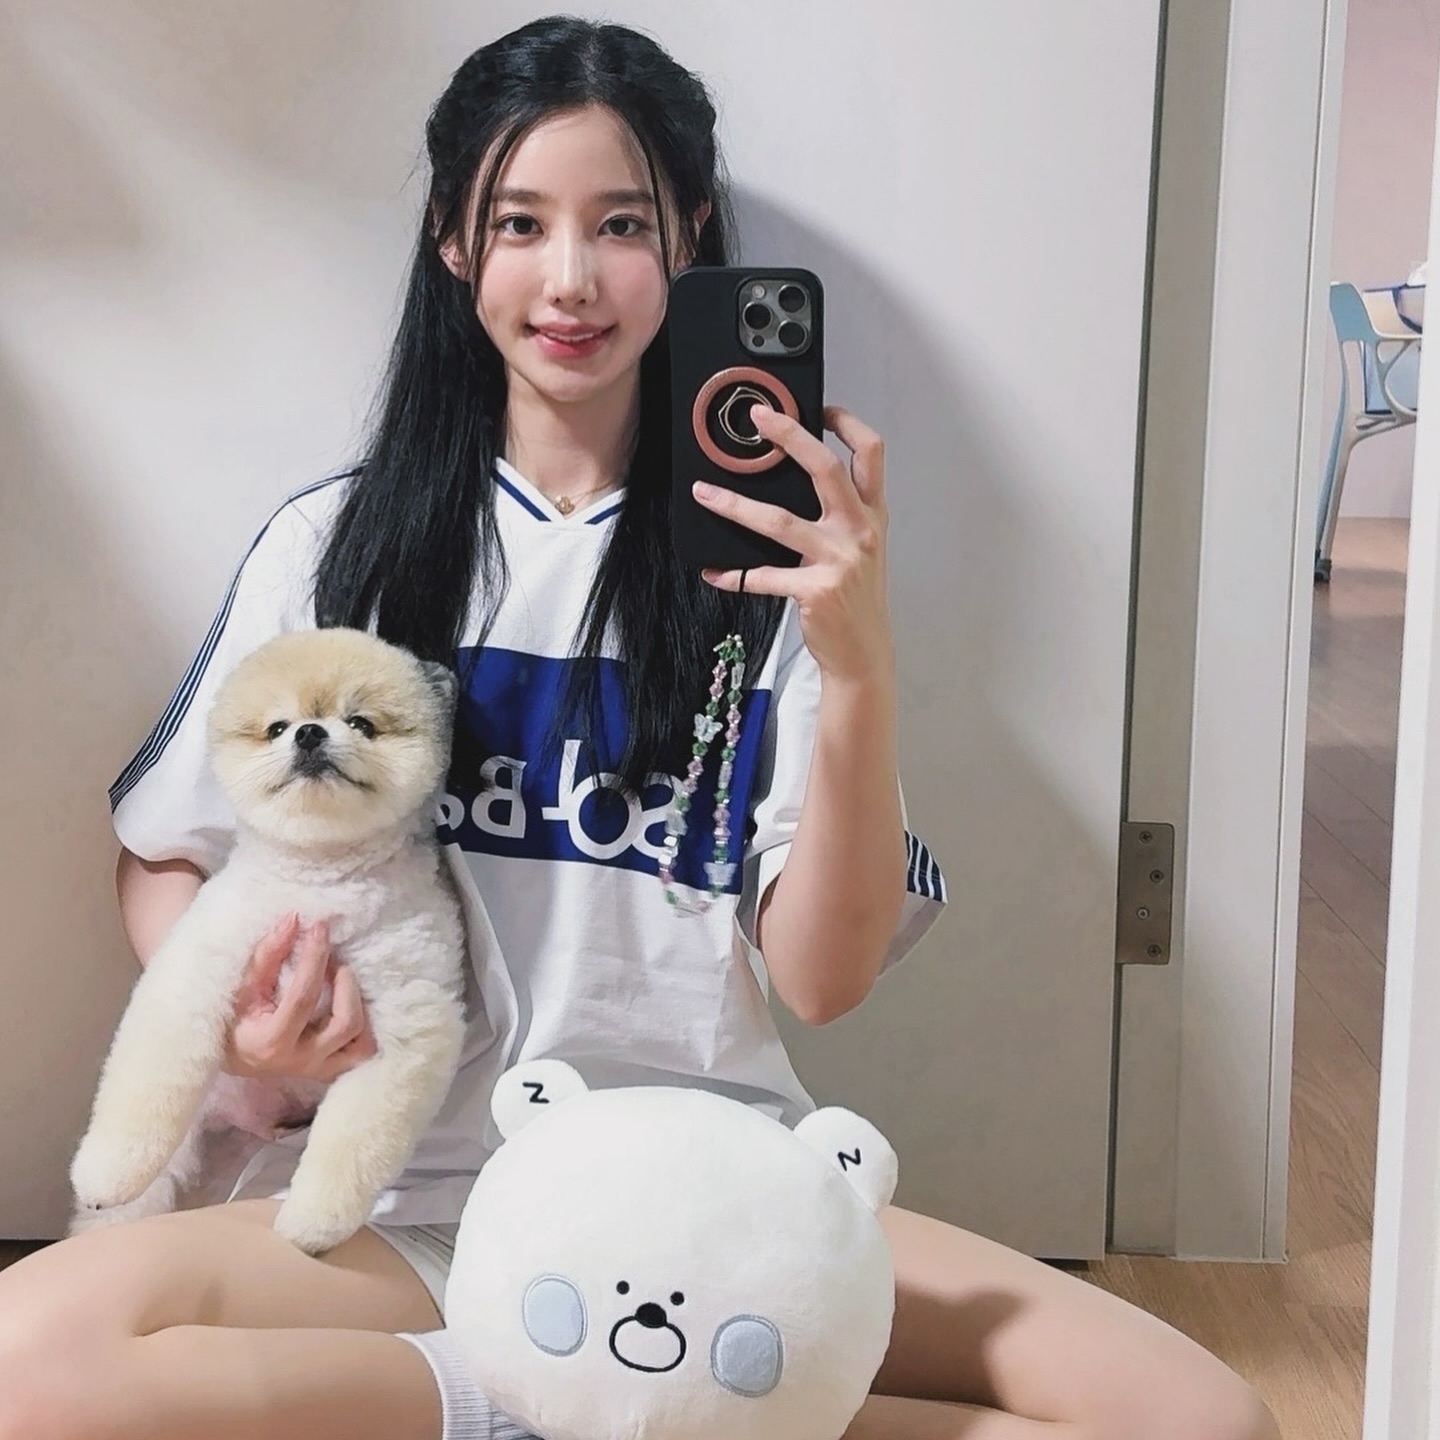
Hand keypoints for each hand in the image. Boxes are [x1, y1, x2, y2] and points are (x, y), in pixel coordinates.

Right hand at [224, 915, 376, 1082]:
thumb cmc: (233, 1017)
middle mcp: (300, 1060)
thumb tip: (295, 920)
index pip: (303, 998)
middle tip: (334, 960)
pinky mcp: (331, 1070)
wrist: (233, 1056)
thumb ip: (269, 954)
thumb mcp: (243, 985)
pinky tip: (349, 1002)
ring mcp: (318, 1069)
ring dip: (359, 1005)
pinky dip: (365, 1027)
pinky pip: (363, 1052)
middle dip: (345, 983)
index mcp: (270, 1042)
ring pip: (363, 1044)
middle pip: (345, 1023)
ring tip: (342, 981)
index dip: (315, 959)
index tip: (320, 928)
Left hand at [693, 405, 892, 684]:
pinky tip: (713, 570)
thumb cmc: (856, 600)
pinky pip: (763, 576)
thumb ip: (839, 515)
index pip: (870, 454)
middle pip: (826, 468)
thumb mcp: (861, 549)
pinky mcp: (815, 591)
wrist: (863, 654)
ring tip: (704, 493)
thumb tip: (794, 483)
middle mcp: (859, 531)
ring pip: (779, 520)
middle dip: (791, 435)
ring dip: (735, 505)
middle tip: (758, 418)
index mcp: (871, 515)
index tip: (822, 406)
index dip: (848, 424)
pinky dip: (733, 574)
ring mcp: (838, 561)